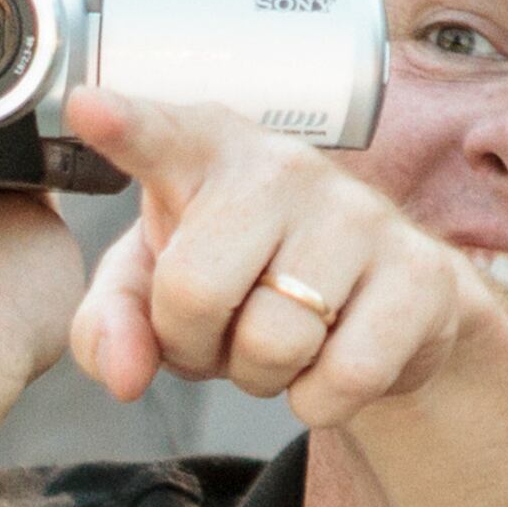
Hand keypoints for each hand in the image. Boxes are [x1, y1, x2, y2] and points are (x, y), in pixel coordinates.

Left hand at [63, 89, 494, 429]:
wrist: (375, 305)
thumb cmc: (243, 278)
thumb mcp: (155, 292)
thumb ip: (110, 323)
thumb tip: (123, 376)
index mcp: (205, 154)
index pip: (162, 136)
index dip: (126, 126)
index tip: (86, 107)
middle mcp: (282, 168)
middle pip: (196, 293)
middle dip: (195, 346)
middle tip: (221, 332)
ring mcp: (358, 214)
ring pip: (273, 343)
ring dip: (260, 376)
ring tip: (280, 339)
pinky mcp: (420, 273)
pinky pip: (345, 376)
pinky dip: (321, 399)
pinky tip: (331, 360)